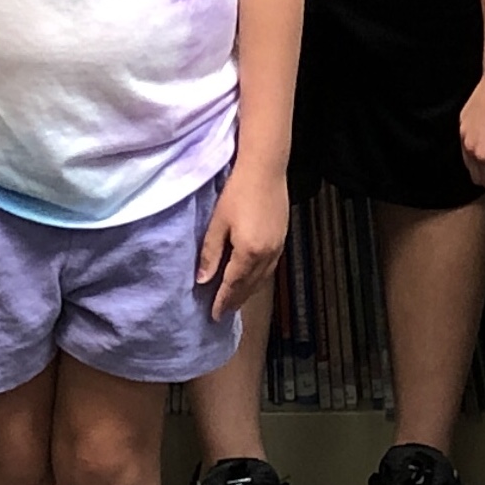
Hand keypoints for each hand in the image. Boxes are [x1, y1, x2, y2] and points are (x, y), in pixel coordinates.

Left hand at [196, 162, 289, 320]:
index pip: (232, 285)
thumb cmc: (238, 191)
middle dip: (235, 301)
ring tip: (235, 300)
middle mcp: (267, 254)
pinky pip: (269, 268)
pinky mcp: (282, 239)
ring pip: (261, 279)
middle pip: (249, 286)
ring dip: (248, 292)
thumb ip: (211, 253)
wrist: (266, 169)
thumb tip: (203, 279)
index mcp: (249, 252)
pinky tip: (251, 279)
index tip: (214, 316)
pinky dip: (258, 279)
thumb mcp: (218, 222)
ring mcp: (277, 247)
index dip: (222, 301)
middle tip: (223, 312)